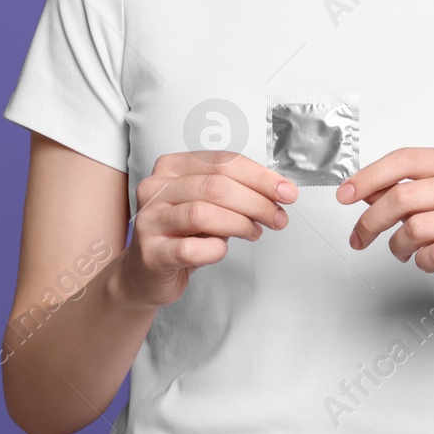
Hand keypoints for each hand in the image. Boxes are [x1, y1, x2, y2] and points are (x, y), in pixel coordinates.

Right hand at [117, 150, 297, 307]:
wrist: (147, 272)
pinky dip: (215, 249)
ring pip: (203, 213)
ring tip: (254, 232)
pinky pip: (191, 248)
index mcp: (172, 166)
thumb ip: (237, 192)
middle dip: (256, 202)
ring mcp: (150, 220)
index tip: (286, 192)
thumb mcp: (209, 203)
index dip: (260, 176)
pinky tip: (221, 250)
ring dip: (240, 224)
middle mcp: (156, 188)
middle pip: (216, 185)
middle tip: (278, 218)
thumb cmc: (183, 233)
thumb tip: (279, 192)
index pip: (223, 161)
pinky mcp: (151, 252)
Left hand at [337, 147, 433, 301]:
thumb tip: (360, 189)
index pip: (406, 159)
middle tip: (360, 236)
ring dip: (398, 246)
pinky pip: (432, 255)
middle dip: (371, 220)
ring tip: (404, 251)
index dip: (369, 176)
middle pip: (404, 196)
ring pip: (414, 228)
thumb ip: (403, 192)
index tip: (345, 194)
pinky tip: (428, 260)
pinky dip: (420, 262)